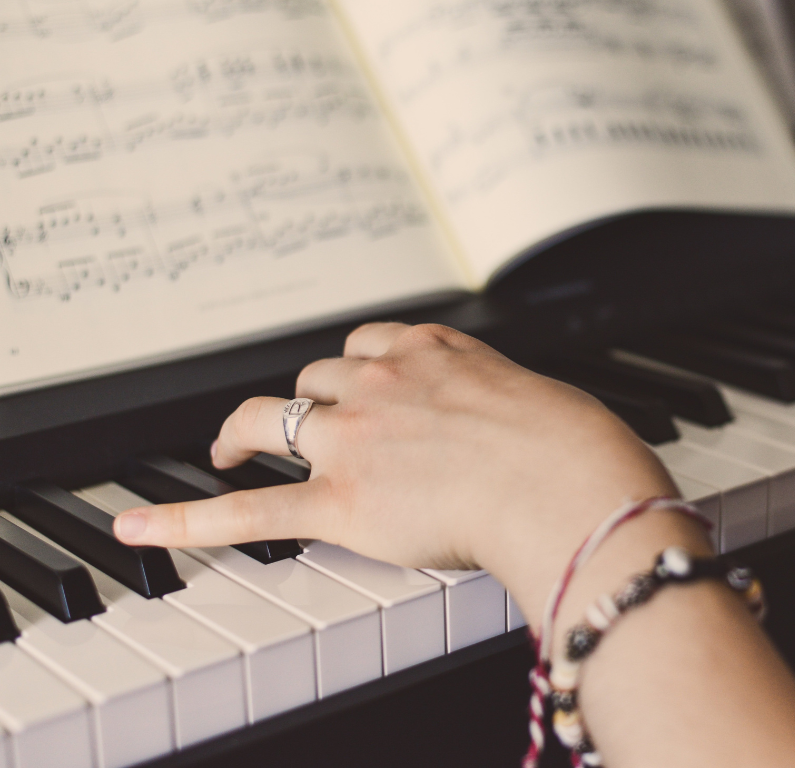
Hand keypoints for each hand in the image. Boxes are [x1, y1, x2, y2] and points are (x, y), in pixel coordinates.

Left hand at [112, 322, 677, 621]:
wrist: (567, 482)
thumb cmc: (573, 445)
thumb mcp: (543, 398)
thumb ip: (510, 404)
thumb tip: (531, 422)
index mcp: (435, 353)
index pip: (371, 342)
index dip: (353, 363)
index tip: (351, 378)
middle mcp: (385, 382)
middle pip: (317, 376)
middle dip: (302, 397)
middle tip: (287, 419)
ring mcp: (356, 438)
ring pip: (275, 417)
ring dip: (248, 430)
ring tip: (229, 448)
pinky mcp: (342, 500)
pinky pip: (251, 509)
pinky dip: (189, 520)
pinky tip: (144, 528)